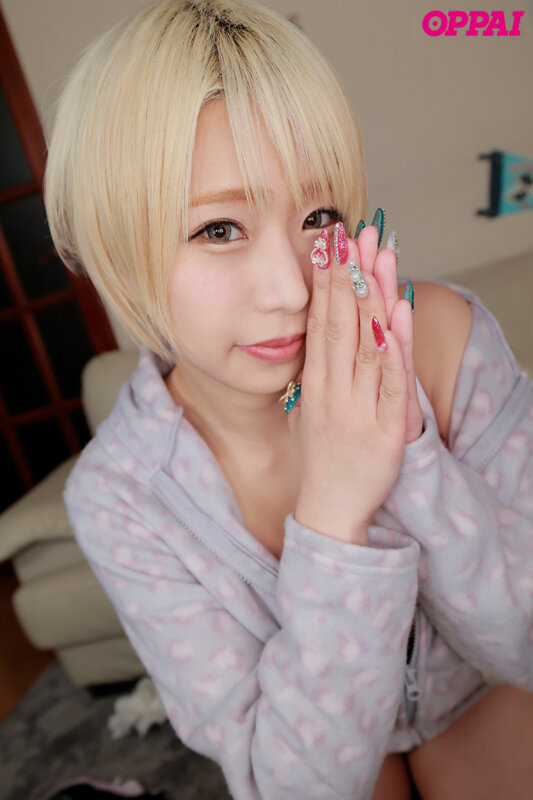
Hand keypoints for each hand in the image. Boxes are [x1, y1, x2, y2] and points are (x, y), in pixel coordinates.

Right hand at [287, 222, 411, 541]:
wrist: (329, 511)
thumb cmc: (322, 459)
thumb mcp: (309, 410)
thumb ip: (318, 372)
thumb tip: (323, 331)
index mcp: (314, 386)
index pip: (319, 323)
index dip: (325, 281)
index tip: (328, 244)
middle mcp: (332, 393)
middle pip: (340, 324)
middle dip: (345, 275)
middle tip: (349, 232)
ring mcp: (358, 411)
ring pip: (365, 346)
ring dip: (371, 297)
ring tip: (374, 255)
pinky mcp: (385, 433)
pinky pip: (391, 385)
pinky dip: (393, 349)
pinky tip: (394, 315)